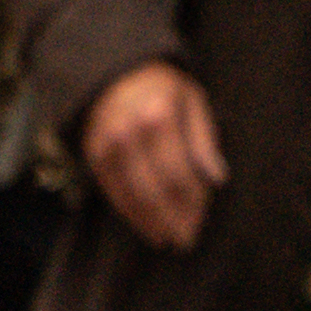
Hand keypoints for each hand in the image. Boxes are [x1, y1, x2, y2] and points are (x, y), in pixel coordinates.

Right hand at [80, 58, 224, 255]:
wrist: (113, 71)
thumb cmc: (162, 87)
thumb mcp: (192, 101)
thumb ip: (204, 139)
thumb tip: (217, 179)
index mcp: (158, 118)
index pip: (179, 173)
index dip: (192, 201)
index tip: (203, 217)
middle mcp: (128, 135)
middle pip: (154, 190)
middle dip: (173, 219)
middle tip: (187, 240)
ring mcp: (107, 147)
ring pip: (132, 195)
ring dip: (151, 222)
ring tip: (167, 239)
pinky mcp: (93, 155)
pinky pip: (113, 191)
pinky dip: (130, 212)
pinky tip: (146, 225)